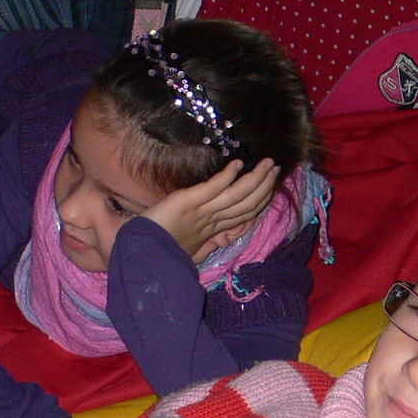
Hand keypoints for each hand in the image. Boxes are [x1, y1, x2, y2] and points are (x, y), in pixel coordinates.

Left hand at [146, 158, 280, 262]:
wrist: (141, 255)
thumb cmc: (160, 249)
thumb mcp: (188, 247)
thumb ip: (205, 240)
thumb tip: (219, 236)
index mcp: (213, 231)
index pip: (245, 214)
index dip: (261, 199)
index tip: (271, 184)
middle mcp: (212, 221)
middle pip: (247, 203)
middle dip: (264, 185)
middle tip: (275, 168)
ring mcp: (201, 211)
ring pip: (237, 195)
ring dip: (255, 178)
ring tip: (268, 163)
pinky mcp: (188, 202)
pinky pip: (213, 188)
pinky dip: (228, 176)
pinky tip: (238, 164)